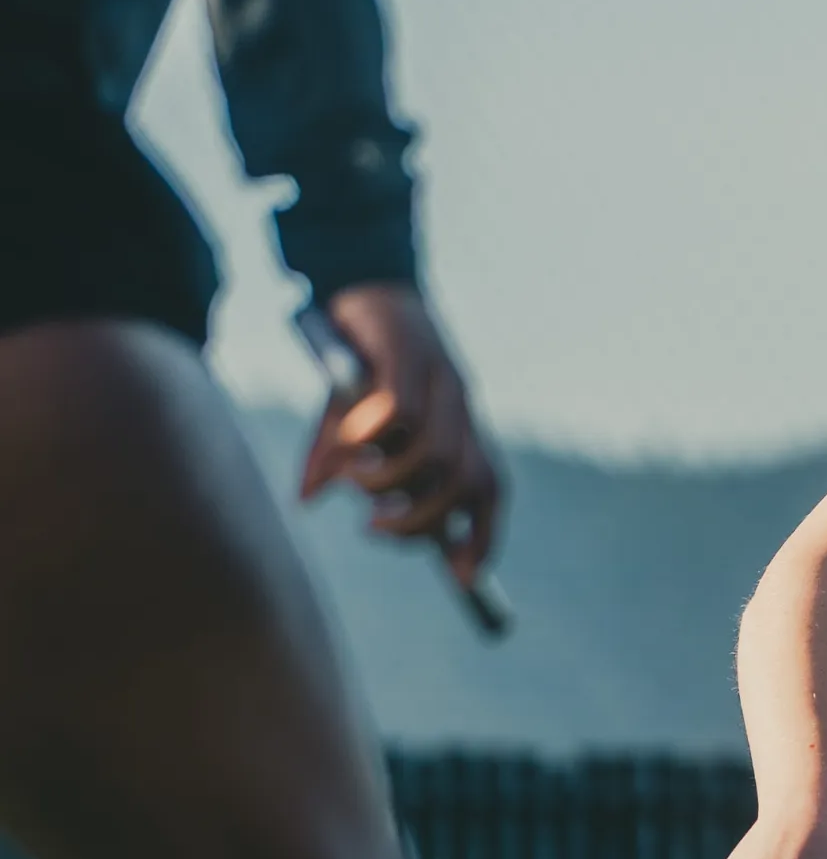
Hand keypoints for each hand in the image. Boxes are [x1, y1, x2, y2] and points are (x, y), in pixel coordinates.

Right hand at [299, 281, 503, 580]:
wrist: (360, 278)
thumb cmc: (360, 356)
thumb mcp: (347, 418)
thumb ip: (337, 461)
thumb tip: (307, 502)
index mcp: (458, 428)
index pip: (489, 491)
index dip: (483, 537)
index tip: (464, 580)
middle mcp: (460, 408)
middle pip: (468, 483)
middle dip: (422, 521)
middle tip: (375, 526)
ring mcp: (442, 381)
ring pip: (437, 454)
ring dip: (390, 480)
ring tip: (355, 477)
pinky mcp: (410, 353)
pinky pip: (403, 410)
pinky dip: (374, 433)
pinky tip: (348, 437)